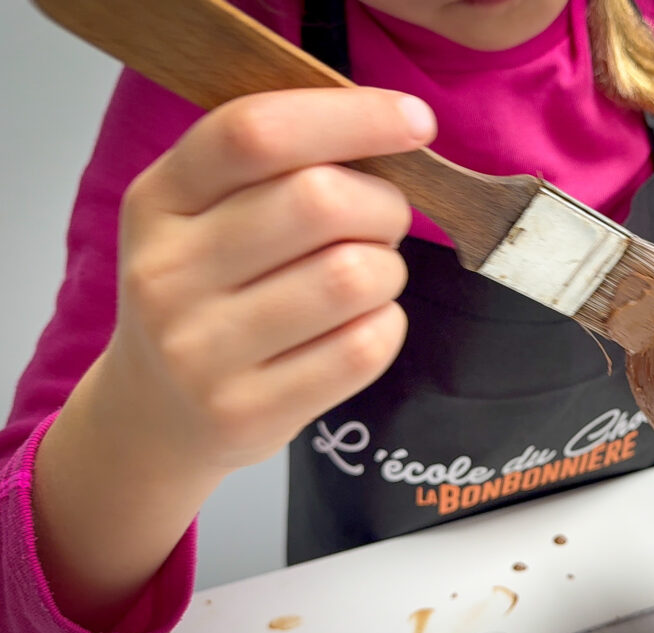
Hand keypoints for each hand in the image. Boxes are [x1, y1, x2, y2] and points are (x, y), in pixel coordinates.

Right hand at [33, 87, 435, 630]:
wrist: (156, 413)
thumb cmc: (210, 293)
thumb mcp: (205, 215)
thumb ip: (279, 166)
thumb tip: (395, 130)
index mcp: (159, 200)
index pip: (255, 132)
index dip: (352, 117)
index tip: (417, 121)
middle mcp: (167, 272)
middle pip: (319, 202)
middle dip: (383, 204)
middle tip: (382, 222)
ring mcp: (201, 350)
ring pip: (353, 276)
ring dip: (388, 269)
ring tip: (367, 278)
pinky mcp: (247, 411)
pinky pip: (364, 347)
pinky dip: (386, 325)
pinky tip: (359, 325)